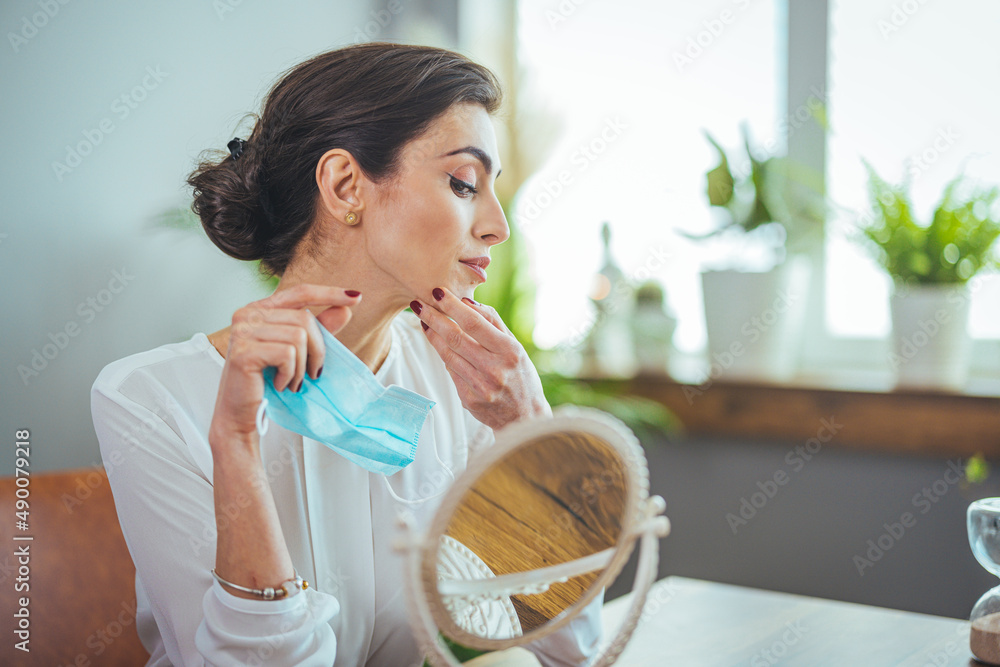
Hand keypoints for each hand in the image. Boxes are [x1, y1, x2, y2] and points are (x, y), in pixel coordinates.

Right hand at [208, 284, 361, 446]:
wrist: (242, 415)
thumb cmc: (267, 383)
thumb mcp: (299, 352)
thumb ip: (319, 329)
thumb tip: (345, 309)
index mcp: (259, 309)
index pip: (300, 293)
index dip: (329, 293)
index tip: (356, 297)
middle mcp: (247, 315)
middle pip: (304, 319)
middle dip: (317, 350)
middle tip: (312, 373)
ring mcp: (242, 332)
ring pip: (298, 337)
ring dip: (303, 366)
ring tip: (292, 381)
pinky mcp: (243, 352)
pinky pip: (287, 355)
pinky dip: (290, 374)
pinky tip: (280, 385)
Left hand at [410, 287, 551, 430]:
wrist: (525, 417)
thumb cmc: (521, 376)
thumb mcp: (516, 347)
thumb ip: (494, 323)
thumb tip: (467, 302)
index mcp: (509, 352)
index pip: (474, 323)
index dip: (452, 306)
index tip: (438, 292)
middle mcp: (494, 370)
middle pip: (455, 338)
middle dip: (433, 318)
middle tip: (418, 304)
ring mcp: (480, 387)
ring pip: (448, 355)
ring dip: (432, 335)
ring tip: (423, 321)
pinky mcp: (469, 400)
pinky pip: (451, 371)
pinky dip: (444, 355)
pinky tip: (439, 344)